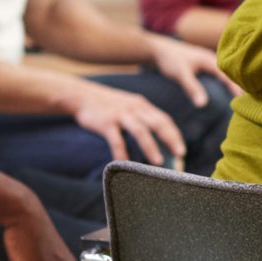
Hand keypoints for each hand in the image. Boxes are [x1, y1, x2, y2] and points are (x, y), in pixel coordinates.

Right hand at [65, 79, 185, 165]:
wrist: (80, 95)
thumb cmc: (106, 106)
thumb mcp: (127, 106)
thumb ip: (141, 119)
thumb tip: (155, 141)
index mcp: (142, 105)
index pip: (164, 120)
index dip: (174, 135)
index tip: (181, 151)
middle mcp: (134, 108)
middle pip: (158, 123)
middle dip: (171, 139)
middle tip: (180, 155)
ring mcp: (120, 115)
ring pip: (140, 131)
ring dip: (151, 147)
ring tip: (159, 163)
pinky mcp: (105, 122)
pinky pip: (116, 140)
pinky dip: (122, 153)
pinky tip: (125, 164)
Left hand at [147, 34, 240, 106]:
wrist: (155, 49)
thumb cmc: (169, 59)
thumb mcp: (181, 74)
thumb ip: (192, 88)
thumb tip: (203, 105)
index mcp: (210, 59)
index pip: (230, 75)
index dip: (238, 87)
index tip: (247, 99)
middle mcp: (211, 58)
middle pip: (231, 72)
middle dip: (240, 83)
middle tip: (251, 98)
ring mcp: (206, 61)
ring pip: (225, 72)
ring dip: (232, 81)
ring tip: (241, 95)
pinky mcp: (201, 65)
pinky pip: (217, 73)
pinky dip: (223, 80)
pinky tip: (223, 89)